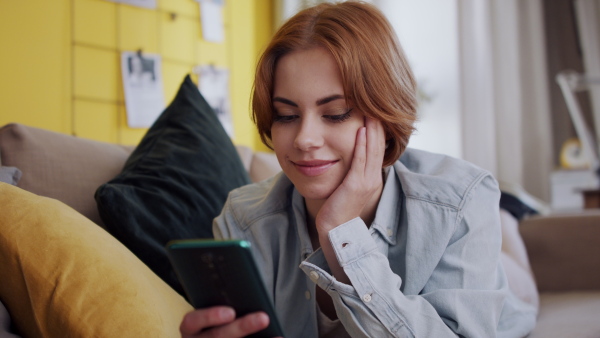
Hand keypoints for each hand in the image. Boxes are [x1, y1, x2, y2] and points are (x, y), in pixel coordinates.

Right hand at [180, 307, 269, 337]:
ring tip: (277, 337)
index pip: (192, 322)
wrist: (208, 335)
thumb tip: (246, 292)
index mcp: (190, 329)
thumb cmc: (212, 320)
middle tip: (263, 318)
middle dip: (242, 328)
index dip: (210, 317)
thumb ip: (223, 304)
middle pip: (217, 337)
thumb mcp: (209, 312)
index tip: (230, 312)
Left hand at [315, 117, 385, 232]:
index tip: (374, 114)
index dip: (377, 131)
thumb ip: (349, 173)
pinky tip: (361, 129)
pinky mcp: (356, 185)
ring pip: (372, 150)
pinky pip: (361, 160)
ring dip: (372, 130)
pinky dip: (362, 143)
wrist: (335, 230)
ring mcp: (366, 182)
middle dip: (378, 126)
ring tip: (371, 111)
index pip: (377, 150)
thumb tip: (344, 158)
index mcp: (371, 179)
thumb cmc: (336, 209)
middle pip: (378, 147)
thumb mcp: (346, 188)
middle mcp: (373, 179)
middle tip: (377, 106)